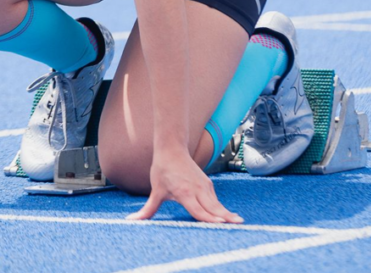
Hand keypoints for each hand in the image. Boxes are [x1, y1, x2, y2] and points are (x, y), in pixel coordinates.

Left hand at [127, 146, 242, 222]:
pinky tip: (228, 216)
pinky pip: (214, 199)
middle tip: (238, 224)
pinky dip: (221, 208)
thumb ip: (147, 210)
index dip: (210, 218)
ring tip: (238, 222)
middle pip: (213, 207)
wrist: (171, 148)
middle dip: (225, 216)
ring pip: (216, 203)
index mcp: (185, 192)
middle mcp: (197, 189)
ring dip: (226, 213)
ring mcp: (204, 185)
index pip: (199, 209)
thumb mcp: (156, 191)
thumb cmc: (162, 170)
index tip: (221, 223)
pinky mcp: (207, 183)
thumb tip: (131, 221)